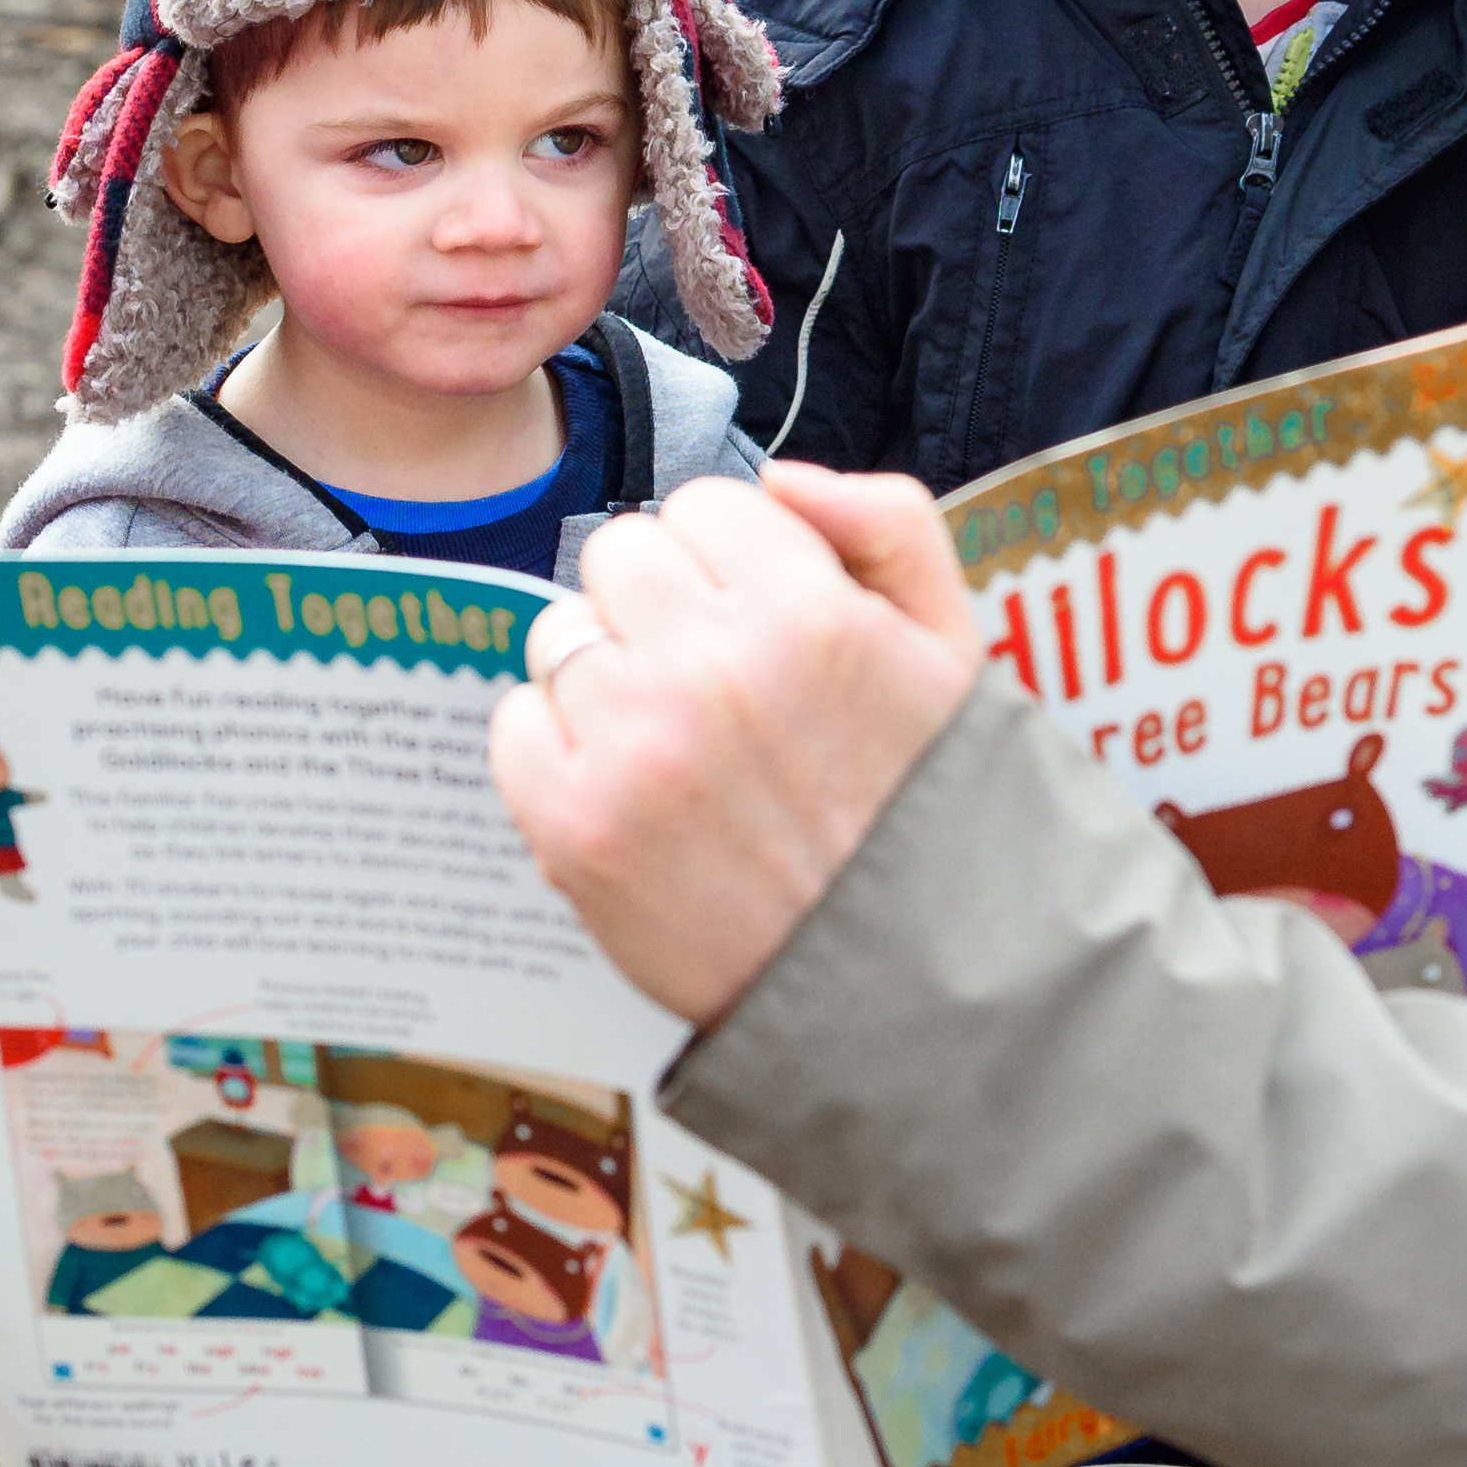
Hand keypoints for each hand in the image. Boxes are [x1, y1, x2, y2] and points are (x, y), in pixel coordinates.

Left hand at [491, 466, 984, 1024]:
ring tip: (675, 751)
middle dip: (659, 606)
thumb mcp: (953, 647)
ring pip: (559, 634)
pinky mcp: (571, 827)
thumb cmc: (917, 808)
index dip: (731, 563)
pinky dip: (552, 753)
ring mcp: (632, 748)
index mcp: (806, 611)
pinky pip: (513, 725)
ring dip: (605, 678)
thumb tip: (781, 477)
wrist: (896, 989)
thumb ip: (887, 523)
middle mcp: (709, 667)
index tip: (757, 625)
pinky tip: (624, 796)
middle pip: (619, 553)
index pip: (703, 505)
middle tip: (711, 688)